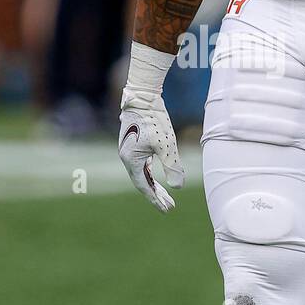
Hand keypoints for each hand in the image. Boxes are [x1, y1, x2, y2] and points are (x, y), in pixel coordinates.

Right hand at [119, 91, 183, 211]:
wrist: (142, 96)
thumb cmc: (154, 119)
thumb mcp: (166, 145)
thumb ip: (172, 166)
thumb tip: (177, 187)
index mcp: (131, 160)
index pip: (144, 186)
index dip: (155, 199)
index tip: (167, 209)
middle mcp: (126, 157)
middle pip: (142, 182)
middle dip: (156, 195)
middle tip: (170, 206)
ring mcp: (128, 149)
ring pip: (141, 173)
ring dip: (153, 184)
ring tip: (165, 195)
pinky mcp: (133, 142)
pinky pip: (141, 164)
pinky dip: (149, 172)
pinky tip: (155, 176)